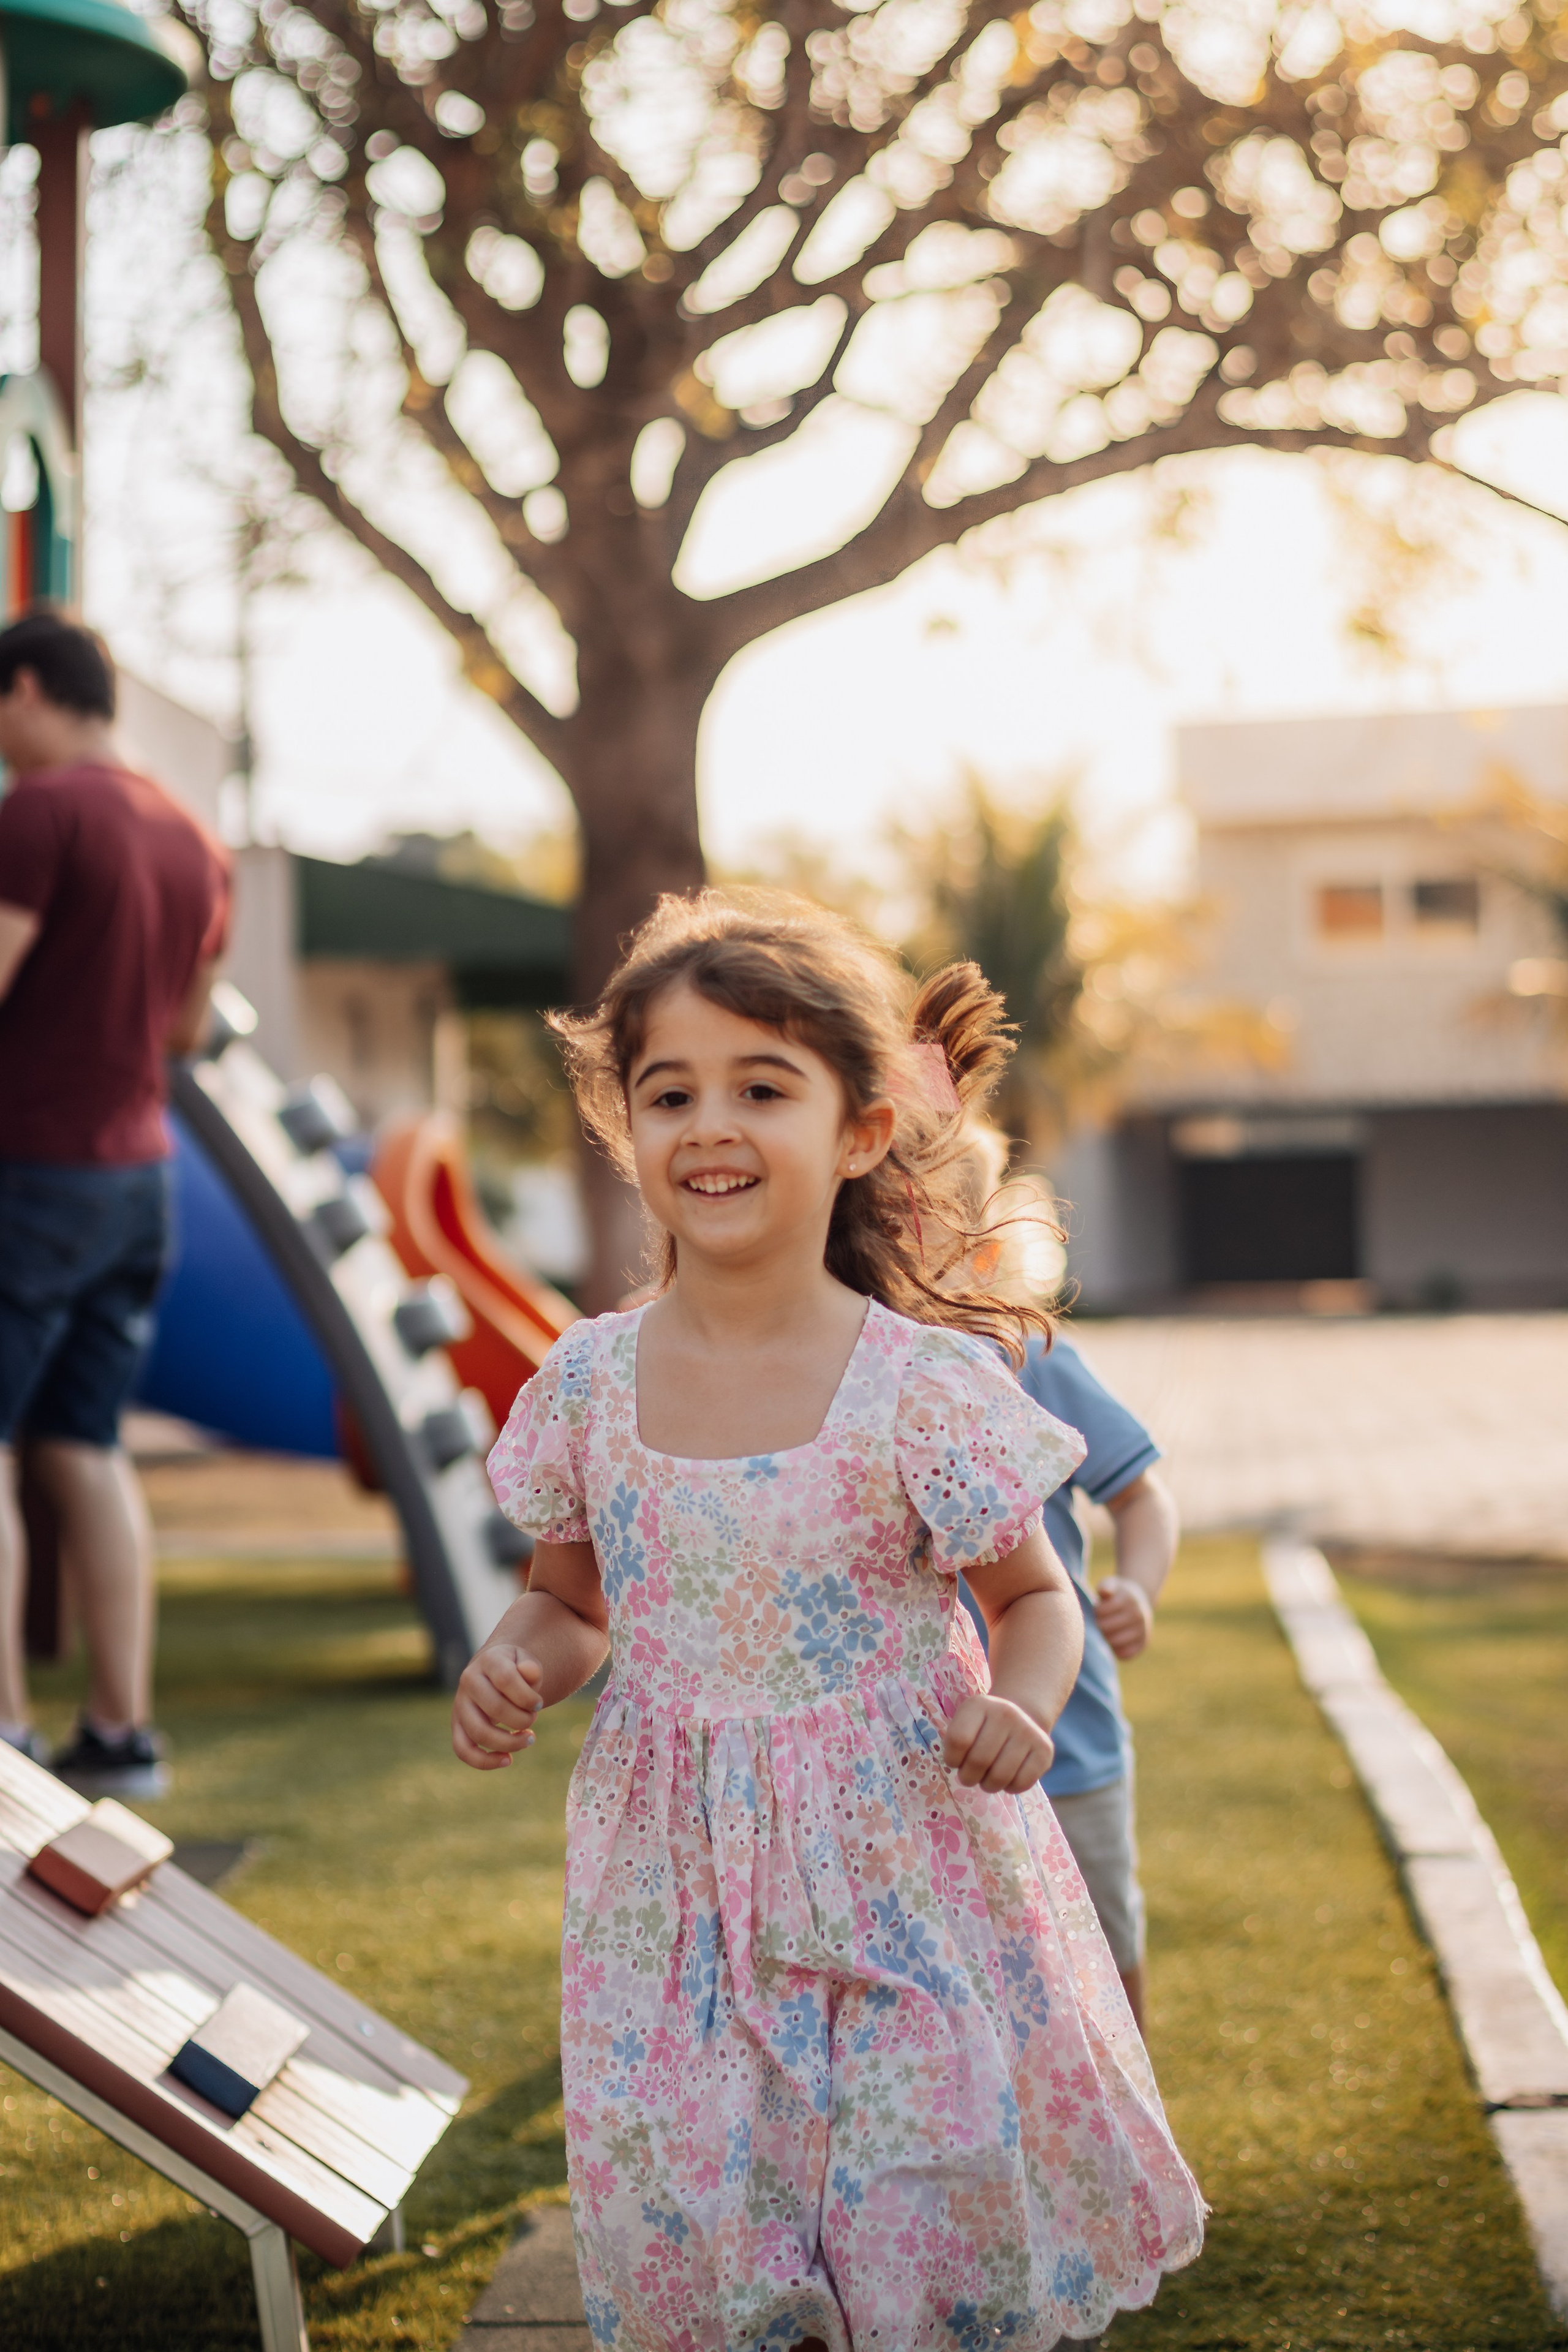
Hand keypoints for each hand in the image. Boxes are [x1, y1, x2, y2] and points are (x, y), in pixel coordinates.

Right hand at [452, 1643, 543, 1770]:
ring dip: (509, 1743)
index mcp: (488, 1660)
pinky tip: (507, 1760)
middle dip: (522, 1720)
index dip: (527, 1697)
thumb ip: (531, 1668)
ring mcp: (460, 1704)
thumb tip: (530, 1672)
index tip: (539, 1704)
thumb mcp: (526, 1662)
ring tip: (529, 1739)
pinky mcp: (457, 1725)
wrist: (493, 1672)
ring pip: (479, 1733)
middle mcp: (469, 1680)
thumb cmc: (515, 1669)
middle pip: (495, 1708)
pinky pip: (462, 1749)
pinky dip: (485, 1761)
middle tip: (533, 1719)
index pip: (506, 1679)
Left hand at [942, 1693, 1054, 1793]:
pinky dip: (1010, 1788)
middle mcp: (1006, 1713)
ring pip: (999, 1777)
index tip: (955, 1761)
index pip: (959, 1740)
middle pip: (978, 1761)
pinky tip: (1008, 1777)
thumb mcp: (965, 1724)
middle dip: (968, 1777)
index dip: (952, 1759)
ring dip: (988, 1785)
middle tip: (970, 1776)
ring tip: (987, 1778)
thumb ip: (956, 1742)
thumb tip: (959, 1766)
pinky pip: (1021, 1783)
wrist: (1021, 1718)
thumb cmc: (983, 1728)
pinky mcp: (1045, 1750)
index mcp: (979, 1705)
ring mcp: (1027, 1731)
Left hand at [1094, 1575, 1153, 1660]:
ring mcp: (1143, 1630)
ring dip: (1106, 1638)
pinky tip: (1115, 1641)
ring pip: (1115, 1642)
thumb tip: (1104, 1592)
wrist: (1139, 1600)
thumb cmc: (1118, 1594)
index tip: (1098, 1610)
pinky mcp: (1144, 1643)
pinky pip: (1126, 1654)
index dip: (1095, 1612)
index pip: (1101, 1612)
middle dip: (1099, 1626)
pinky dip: (1117, 1650)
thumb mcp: (1112, 1584)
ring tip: (1106, 1631)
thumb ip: (1106, 1586)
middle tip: (1100, 1622)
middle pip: (1106, 1628)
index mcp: (1128, 1599)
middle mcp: (1138, 1615)